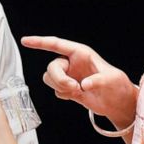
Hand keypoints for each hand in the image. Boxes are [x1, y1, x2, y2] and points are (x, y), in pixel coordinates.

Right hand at [21, 35, 136, 126]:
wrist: (117, 102)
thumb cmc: (118, 85)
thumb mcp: (113, 80)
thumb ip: (99, 81)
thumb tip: (84, 84)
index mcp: (81, 53)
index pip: (56, 44)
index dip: (40, 42)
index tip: (25, 41)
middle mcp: (72, 63)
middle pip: (51, 67)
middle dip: (59, 79)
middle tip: (74, 88)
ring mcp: (69, 75)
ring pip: (49, 78)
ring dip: (60, 87)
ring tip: (77, 91)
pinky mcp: (67, 88)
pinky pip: (55, 90)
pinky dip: (64, 94)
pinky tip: (78, 95)